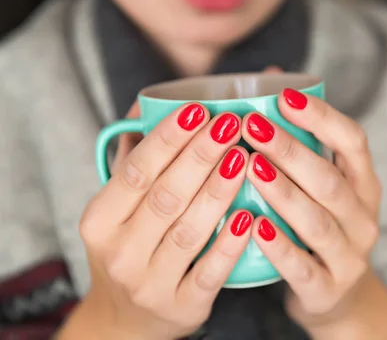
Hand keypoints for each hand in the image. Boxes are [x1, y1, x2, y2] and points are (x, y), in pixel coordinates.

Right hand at [59, 104, 251, 339]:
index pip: (135, 172)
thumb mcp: (119, 208)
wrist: (128, 319)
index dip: (168, 138)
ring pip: (189, 230)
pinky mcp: (182, 307)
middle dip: (200, 155)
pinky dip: (230, 242)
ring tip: (244, 157)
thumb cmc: (132, 246)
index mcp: (100, 221)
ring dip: (218, 190)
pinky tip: (251, 215)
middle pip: (165, 196)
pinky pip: (210, 271)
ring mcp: (150, 284)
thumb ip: (134, 160)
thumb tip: (151, 104)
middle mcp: (119, 253)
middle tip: (231, 123)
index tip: (198, 109)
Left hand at [241, 89, 386, 330]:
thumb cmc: (317, 224)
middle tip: (250, 126)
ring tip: (249, 167)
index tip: (284, 96)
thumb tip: (268, 76)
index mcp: (363, 184)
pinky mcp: (328, 290)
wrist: (332, 294)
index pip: (353, 142)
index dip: (322, 117)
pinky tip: (253, 225)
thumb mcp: (319, 185)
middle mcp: (364, 217)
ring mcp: (350, 256)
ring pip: (317, 221)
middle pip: (330, 180)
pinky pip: (302, 267)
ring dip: (283, 192)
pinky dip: (279, 246)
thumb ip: (300, 136)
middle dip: (290, 150)